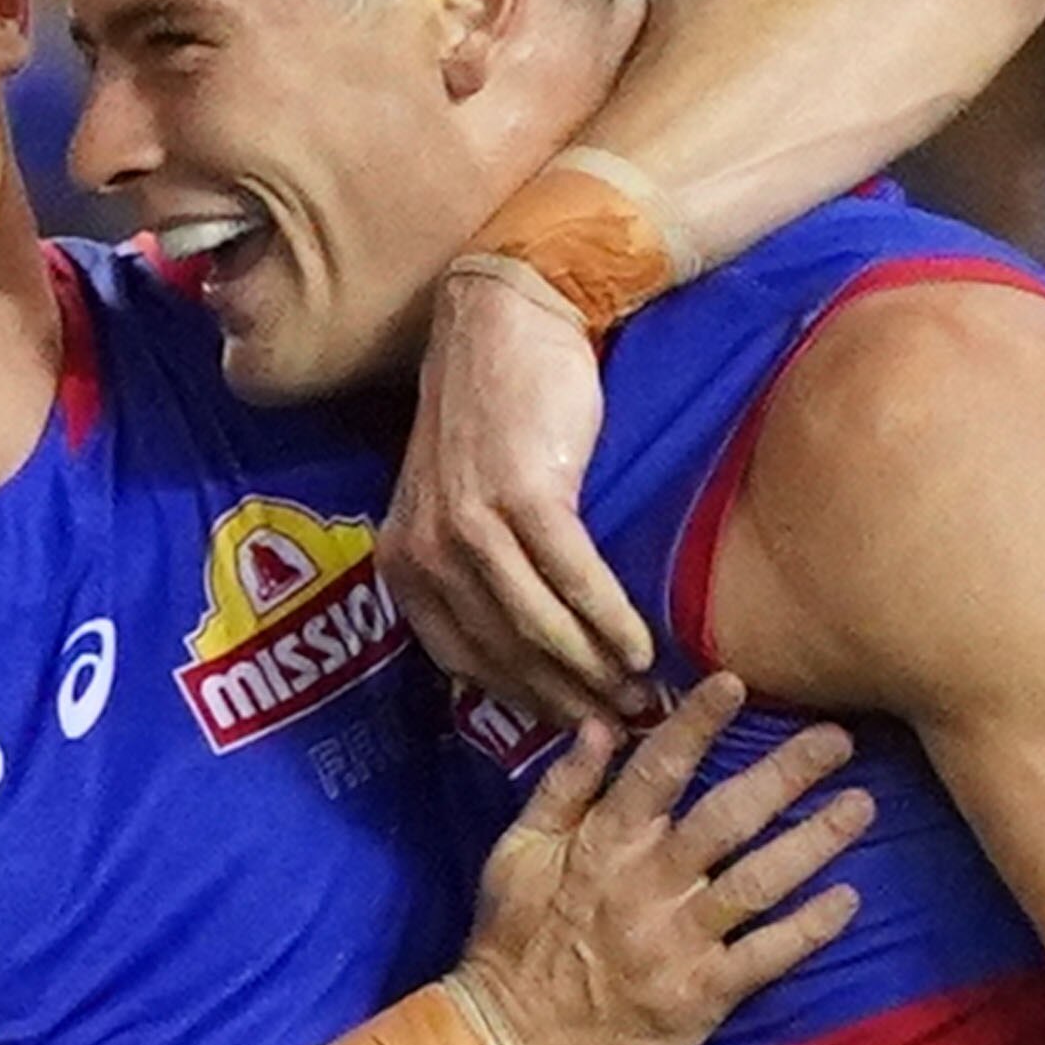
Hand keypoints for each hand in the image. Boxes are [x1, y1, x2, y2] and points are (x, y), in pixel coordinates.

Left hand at [385, 263, 656, 731]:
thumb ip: (467, 569)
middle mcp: (426, 551)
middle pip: (504, 654)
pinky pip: (574, 580)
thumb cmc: (493, 409)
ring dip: (594, 671)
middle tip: (620, 725)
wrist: (507, 318)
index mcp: (401, 560)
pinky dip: (610, 622)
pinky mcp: (525, 496)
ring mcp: (471, 525)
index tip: (571, 725)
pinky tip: (642, 647)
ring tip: (641, 694)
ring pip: (538, 627)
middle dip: (564, 699)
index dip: (521, 701)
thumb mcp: (454, 498)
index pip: (462, 659)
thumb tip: (515, 651)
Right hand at [453, 674, 870, 1044]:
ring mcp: (678, 941)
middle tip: (840, 738)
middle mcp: (649, 885)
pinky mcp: (700, 995)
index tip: (736, 682)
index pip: (657, 770)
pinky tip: (849, 899)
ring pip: (759, 880)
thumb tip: (602, 723)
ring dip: (815, 841)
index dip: (698, 724)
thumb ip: (562, 788)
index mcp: (604, 845)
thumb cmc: (511, 944)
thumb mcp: (516, 855)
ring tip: (862, 807)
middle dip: (787, 773)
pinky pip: (765, 955)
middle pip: (728, 816)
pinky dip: (809, 927)